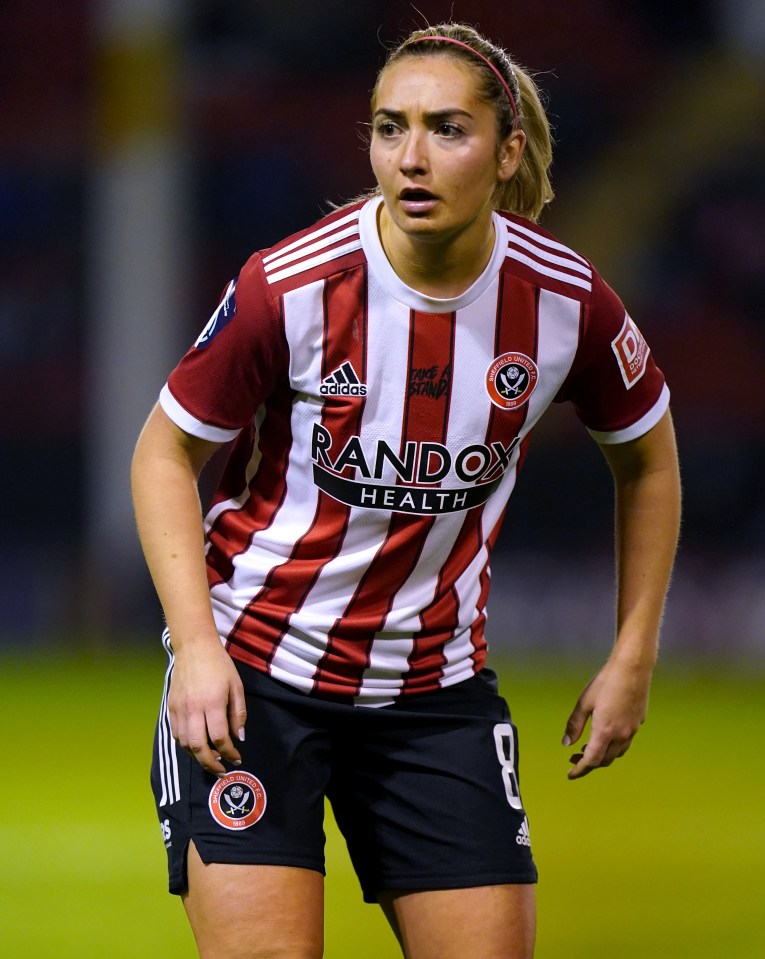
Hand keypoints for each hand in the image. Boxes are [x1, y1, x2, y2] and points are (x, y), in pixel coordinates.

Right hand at [168, 638, 246, 776]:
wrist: (194, 648)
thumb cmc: (220, 665)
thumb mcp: (236, 687)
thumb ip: (238, 714)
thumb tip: (239, 738)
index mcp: (213, 703)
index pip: (219, 738)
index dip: (229, 752)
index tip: (237, 758)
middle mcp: (193, 709)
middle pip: (199, 747)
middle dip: (211, 764)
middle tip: (222, 770)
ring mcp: (179, 709)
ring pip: (185, 744)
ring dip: (198, 757)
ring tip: (211, 759)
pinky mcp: (171, 708)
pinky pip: (177, 734)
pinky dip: (186, 745)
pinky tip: (197, 745)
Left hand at [562, 657, 651, 779]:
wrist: (633, 668)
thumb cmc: (606, 682)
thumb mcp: (584, 703)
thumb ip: (574, 725)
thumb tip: (566, 743)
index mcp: (605, 732)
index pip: (591, 760)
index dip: (580, 770)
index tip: (570, 774)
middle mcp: (621, 735)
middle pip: (604, 760)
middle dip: (589, 763)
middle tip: (574, 757)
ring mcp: (632, 729)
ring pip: (616, 753)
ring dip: (602, 755)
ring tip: (588, 748)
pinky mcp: (638, 722)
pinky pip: (625, 742)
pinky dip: (613, 746)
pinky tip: (606, 735)